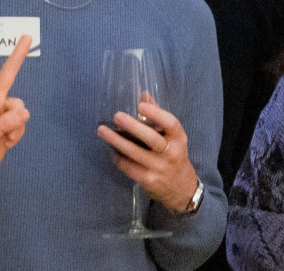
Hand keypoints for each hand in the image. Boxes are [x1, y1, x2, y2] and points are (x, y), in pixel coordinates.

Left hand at [0, 29, 32, 177]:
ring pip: (21, 107)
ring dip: (16, 124)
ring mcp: (2, 112)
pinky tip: (7, 142)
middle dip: (18, 56)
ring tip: (4, 137)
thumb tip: (22, 114)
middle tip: (27, 37)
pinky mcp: (10, 124)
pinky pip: (22, 122)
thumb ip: (4, 122)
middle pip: (7, 74)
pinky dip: (17, 133)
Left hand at [96, 94, 199, 211]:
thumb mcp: (173, 138)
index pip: (171, 123)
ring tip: (102, 130)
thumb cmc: (174, 156)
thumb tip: (144, 94)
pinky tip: (111, 149)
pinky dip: (117, 157)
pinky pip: (128, 166)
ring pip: (134, 153)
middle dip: (132, 126)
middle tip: (117, 116)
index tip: (140, 105)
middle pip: (151, 138)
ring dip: (116, 141)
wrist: (181, 189)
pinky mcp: (147, 180)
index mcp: (179, 139)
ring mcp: (158, 168)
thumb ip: (159, 116)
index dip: (156, 114)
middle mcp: (171, 153)